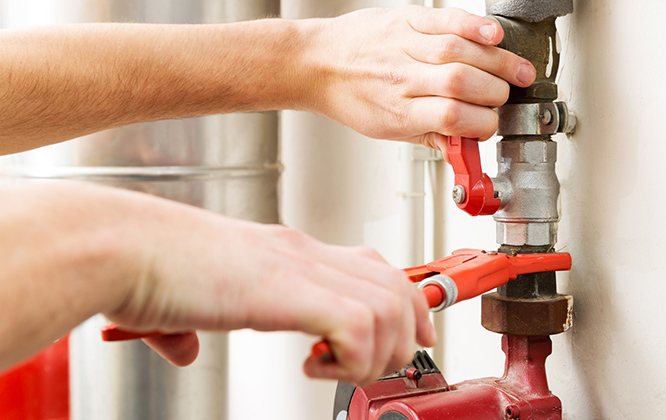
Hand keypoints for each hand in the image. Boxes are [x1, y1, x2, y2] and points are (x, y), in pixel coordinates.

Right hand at [105, 194, 435, 386]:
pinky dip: (351, 357)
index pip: (373, 267)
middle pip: (397, 284)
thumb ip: (188, 328)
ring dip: (377, 351)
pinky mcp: (288, 292)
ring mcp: (300, 269)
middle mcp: (303, 254)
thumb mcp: (180, 301)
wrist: (119, 247)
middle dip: (406, 332)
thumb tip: (183, 350)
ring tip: (337, 369)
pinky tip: (313, 366)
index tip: (404, 336)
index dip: (401, 302)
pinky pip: (357, 326)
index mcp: (286, 252)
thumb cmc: (144, 266)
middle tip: (381, 365)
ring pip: (389, 307)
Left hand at [295, 6, 534, 154]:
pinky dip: (475, 26)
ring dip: (499, 62)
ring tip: (519, 72)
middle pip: (463, 84)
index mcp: (400, 112)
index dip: (482, 125)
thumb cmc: (350, 96)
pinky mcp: (407, 19)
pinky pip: (446, 19)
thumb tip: (465, 146)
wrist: (317, 63)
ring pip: (461, 52)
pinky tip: (495, 37)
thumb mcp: (386, 130)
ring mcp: (406, 46)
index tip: (490, 127)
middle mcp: (403, 78)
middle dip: (496, 94)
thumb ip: (429, 136)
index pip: (453, 119)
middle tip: (505, 98)